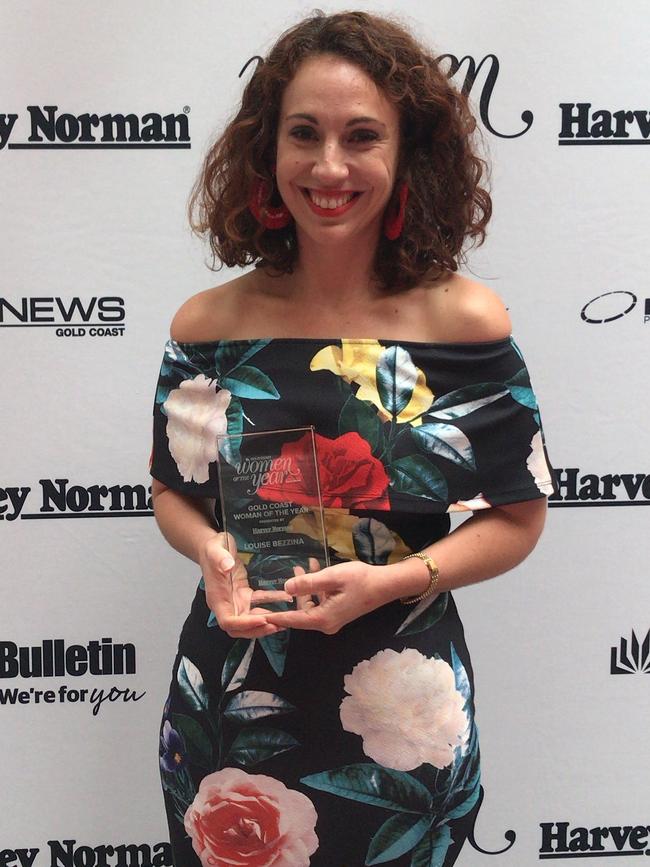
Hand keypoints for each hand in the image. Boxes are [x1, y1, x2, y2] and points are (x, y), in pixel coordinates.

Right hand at [200, 532, 291, 638]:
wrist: (215, 546)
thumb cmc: (213, 549)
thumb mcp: (215, 550)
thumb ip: (220, 558)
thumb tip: (227, 566)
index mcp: (217, 598)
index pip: (228, 621)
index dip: (245, 625)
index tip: (263, 620)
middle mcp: (226, 604)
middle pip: (240, 628)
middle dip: (258, 629)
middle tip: (277, 625)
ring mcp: (236, 601)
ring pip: (250, 620)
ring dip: (266, 622)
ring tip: (285, 620)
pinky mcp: (245, 595)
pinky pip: (258, 604)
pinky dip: (271, 604)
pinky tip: (286, 600)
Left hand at [264, 558, 392, 633]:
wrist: (386, 584)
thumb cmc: (360, 580)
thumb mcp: (332, 577)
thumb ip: (308, 583)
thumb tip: (285, 588)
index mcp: (322, 618)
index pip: (292, 620)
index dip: (275, 616)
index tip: (257, 617)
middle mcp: (326, 623)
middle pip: (299, 612)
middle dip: (288, 597)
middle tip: (272, 587)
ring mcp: (333, 618)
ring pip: (310, 604)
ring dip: (303, 587)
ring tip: (298, 566)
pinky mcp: (338, 611)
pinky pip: (320, 601)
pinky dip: (315, 587)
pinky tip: (314, 567)